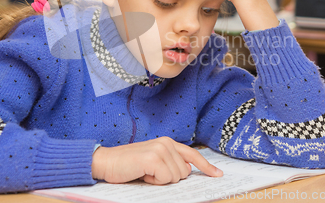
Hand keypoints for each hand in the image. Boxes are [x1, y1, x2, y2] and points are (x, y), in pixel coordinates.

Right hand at [91, 137, 222, 184]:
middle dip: (168, 178)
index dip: (206, 166)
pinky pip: (165, 179)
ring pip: (176, 177)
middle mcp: (166, 143)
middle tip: (149, 172)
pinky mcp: (153, 158)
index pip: (192, 155)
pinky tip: (142, 173)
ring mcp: (160, 149)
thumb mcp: (153, 163)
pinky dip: (154, 181)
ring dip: (160, 180)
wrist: (106, 162)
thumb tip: (187, 171)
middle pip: (184, 172)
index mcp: (167, 142)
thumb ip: (171, 163)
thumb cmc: (129, 165)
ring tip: (144, 172)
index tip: (218, 175)